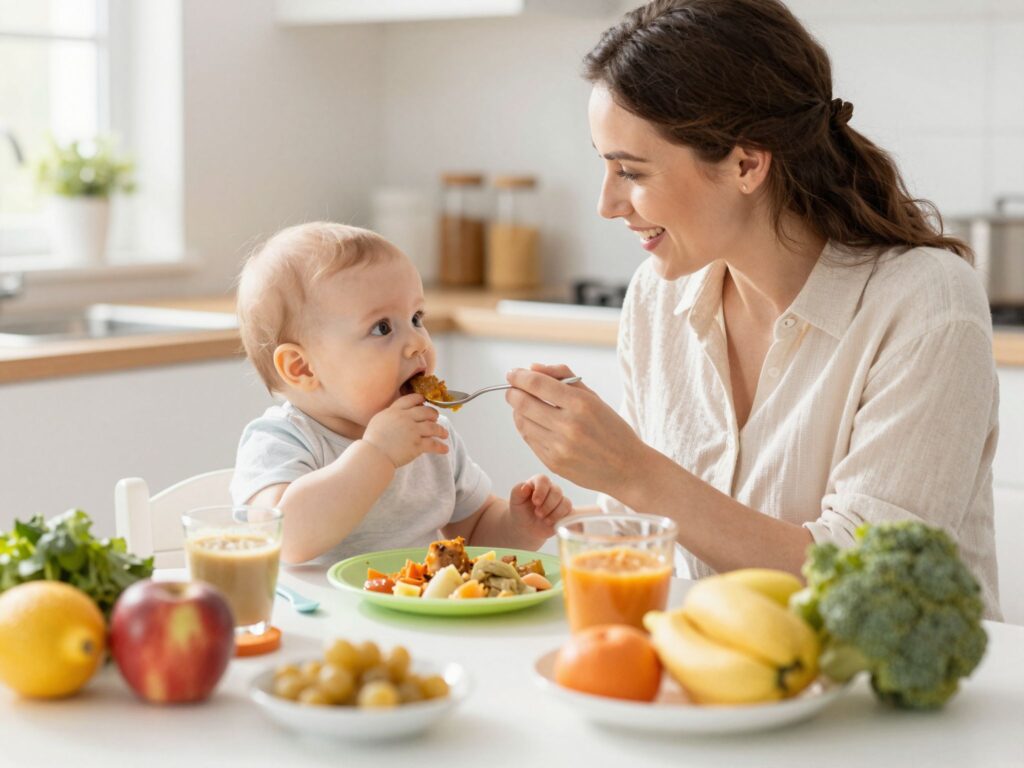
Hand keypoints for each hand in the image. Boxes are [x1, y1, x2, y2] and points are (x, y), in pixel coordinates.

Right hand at [362, 394, 448, 467]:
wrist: (374, 455)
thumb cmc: (372, 441)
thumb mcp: (378, 420)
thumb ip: (390, 415)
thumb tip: (396, 415)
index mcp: (395, 411)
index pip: (411, 399)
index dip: (420, 399)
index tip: (424, 401)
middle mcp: (405, 418)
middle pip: (425, 412)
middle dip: (433, 414)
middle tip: (436, 417)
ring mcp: (413, 431)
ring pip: (433, 427)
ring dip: (441, 430)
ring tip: (444, 434)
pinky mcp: (417, 445)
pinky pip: (433, 444)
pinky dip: (440, 447)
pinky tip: (445, 449)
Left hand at [505, 363, 646, 497]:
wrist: (627, 468)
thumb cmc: (611, 429)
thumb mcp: (594, 397)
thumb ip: (564, 377)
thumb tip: (532, 368)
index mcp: (580, 404)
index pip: (536, 384)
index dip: (518, 377)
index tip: (512, 374)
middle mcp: (568, 426)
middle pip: (522, 403)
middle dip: (512, 393)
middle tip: (512, 389)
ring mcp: (559, 447)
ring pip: (522, 422)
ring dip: (517, 411)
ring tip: (524, 406)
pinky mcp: (553, 463)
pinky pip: (529, 440)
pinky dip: (527, 428)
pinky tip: (535, 423)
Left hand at [508, 474, 572, 539]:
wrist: (525, 527)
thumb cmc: (520, 511)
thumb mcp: (515, 501)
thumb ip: (518, 491)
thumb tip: (526, 487)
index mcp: (538, 483)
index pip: (543, 480)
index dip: (541, 490)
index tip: (535, 501)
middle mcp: (550, 489)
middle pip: (556, 491)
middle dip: (547, 504)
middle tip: (537, 513)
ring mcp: (559, 500)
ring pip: (565, 502)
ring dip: (553, 512)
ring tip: (543, 519)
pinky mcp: (565, 512)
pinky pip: (569, 511)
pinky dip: (559, 518)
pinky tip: (549, 522)